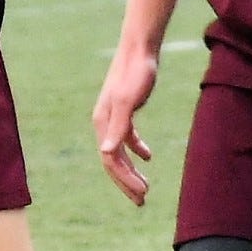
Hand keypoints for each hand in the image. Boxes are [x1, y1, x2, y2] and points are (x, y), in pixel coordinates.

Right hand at [92, 48, 160, 206]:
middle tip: (142, 201)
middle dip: (126, 182)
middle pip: (112, 161)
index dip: (125, 180)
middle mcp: (104, 123)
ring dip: (130, 171)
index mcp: (103, 123)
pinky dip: (137, 150)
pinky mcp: (125, 110)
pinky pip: (127, 137)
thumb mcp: (127, 102)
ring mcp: (113, 117)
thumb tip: (105, 153)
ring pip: (119, 152)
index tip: (143, 194)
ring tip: (145, 188)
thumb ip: (119, 128)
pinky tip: (148, 157)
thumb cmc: (135, 74)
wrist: (139, 49)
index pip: (110, 160)